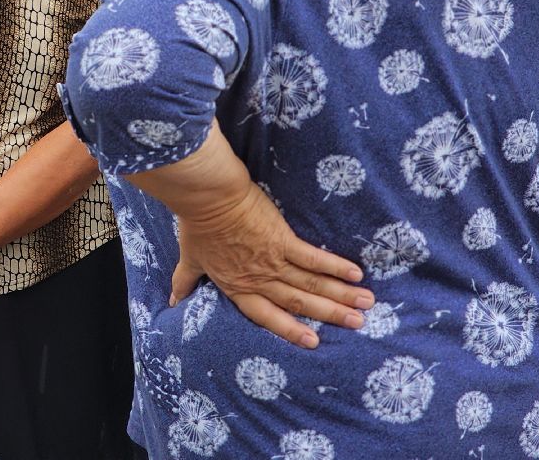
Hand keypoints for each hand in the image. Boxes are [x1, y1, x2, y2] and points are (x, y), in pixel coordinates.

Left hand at [171, 182, 372, 348]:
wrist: (206, 197)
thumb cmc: (196, 224)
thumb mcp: (189, 258)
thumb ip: (185, 281)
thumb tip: (173, 300)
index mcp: (237, 286)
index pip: (266, 315)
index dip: (289, 329)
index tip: (313, 341)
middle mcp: (259, 279)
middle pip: (298, 302)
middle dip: (330, 315)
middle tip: (358, 324)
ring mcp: (273, 261)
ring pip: (312, 284)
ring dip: (340, 295)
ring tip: (365, 304)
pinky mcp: (283, 240)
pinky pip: (313, 258)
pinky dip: (335, 267)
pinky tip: (355, 274)